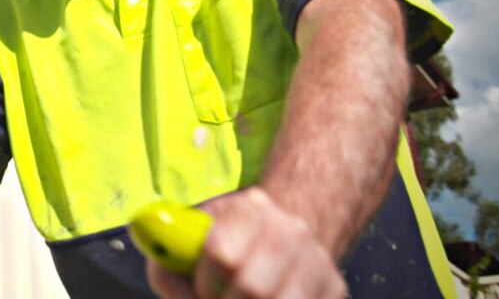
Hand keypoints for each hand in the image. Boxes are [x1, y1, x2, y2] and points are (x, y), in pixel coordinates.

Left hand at [146, 188, 345, 298]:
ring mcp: (317, 259)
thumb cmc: (226, 247)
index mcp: (248, 208)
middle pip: (252, 287)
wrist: (284, 242)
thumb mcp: (192, 242)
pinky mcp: (335, 287)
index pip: (221, 252)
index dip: (206, 281)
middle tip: (222, 298)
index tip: (204, 287)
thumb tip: (163, 260)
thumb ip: (169, 258)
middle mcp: (289, 228)